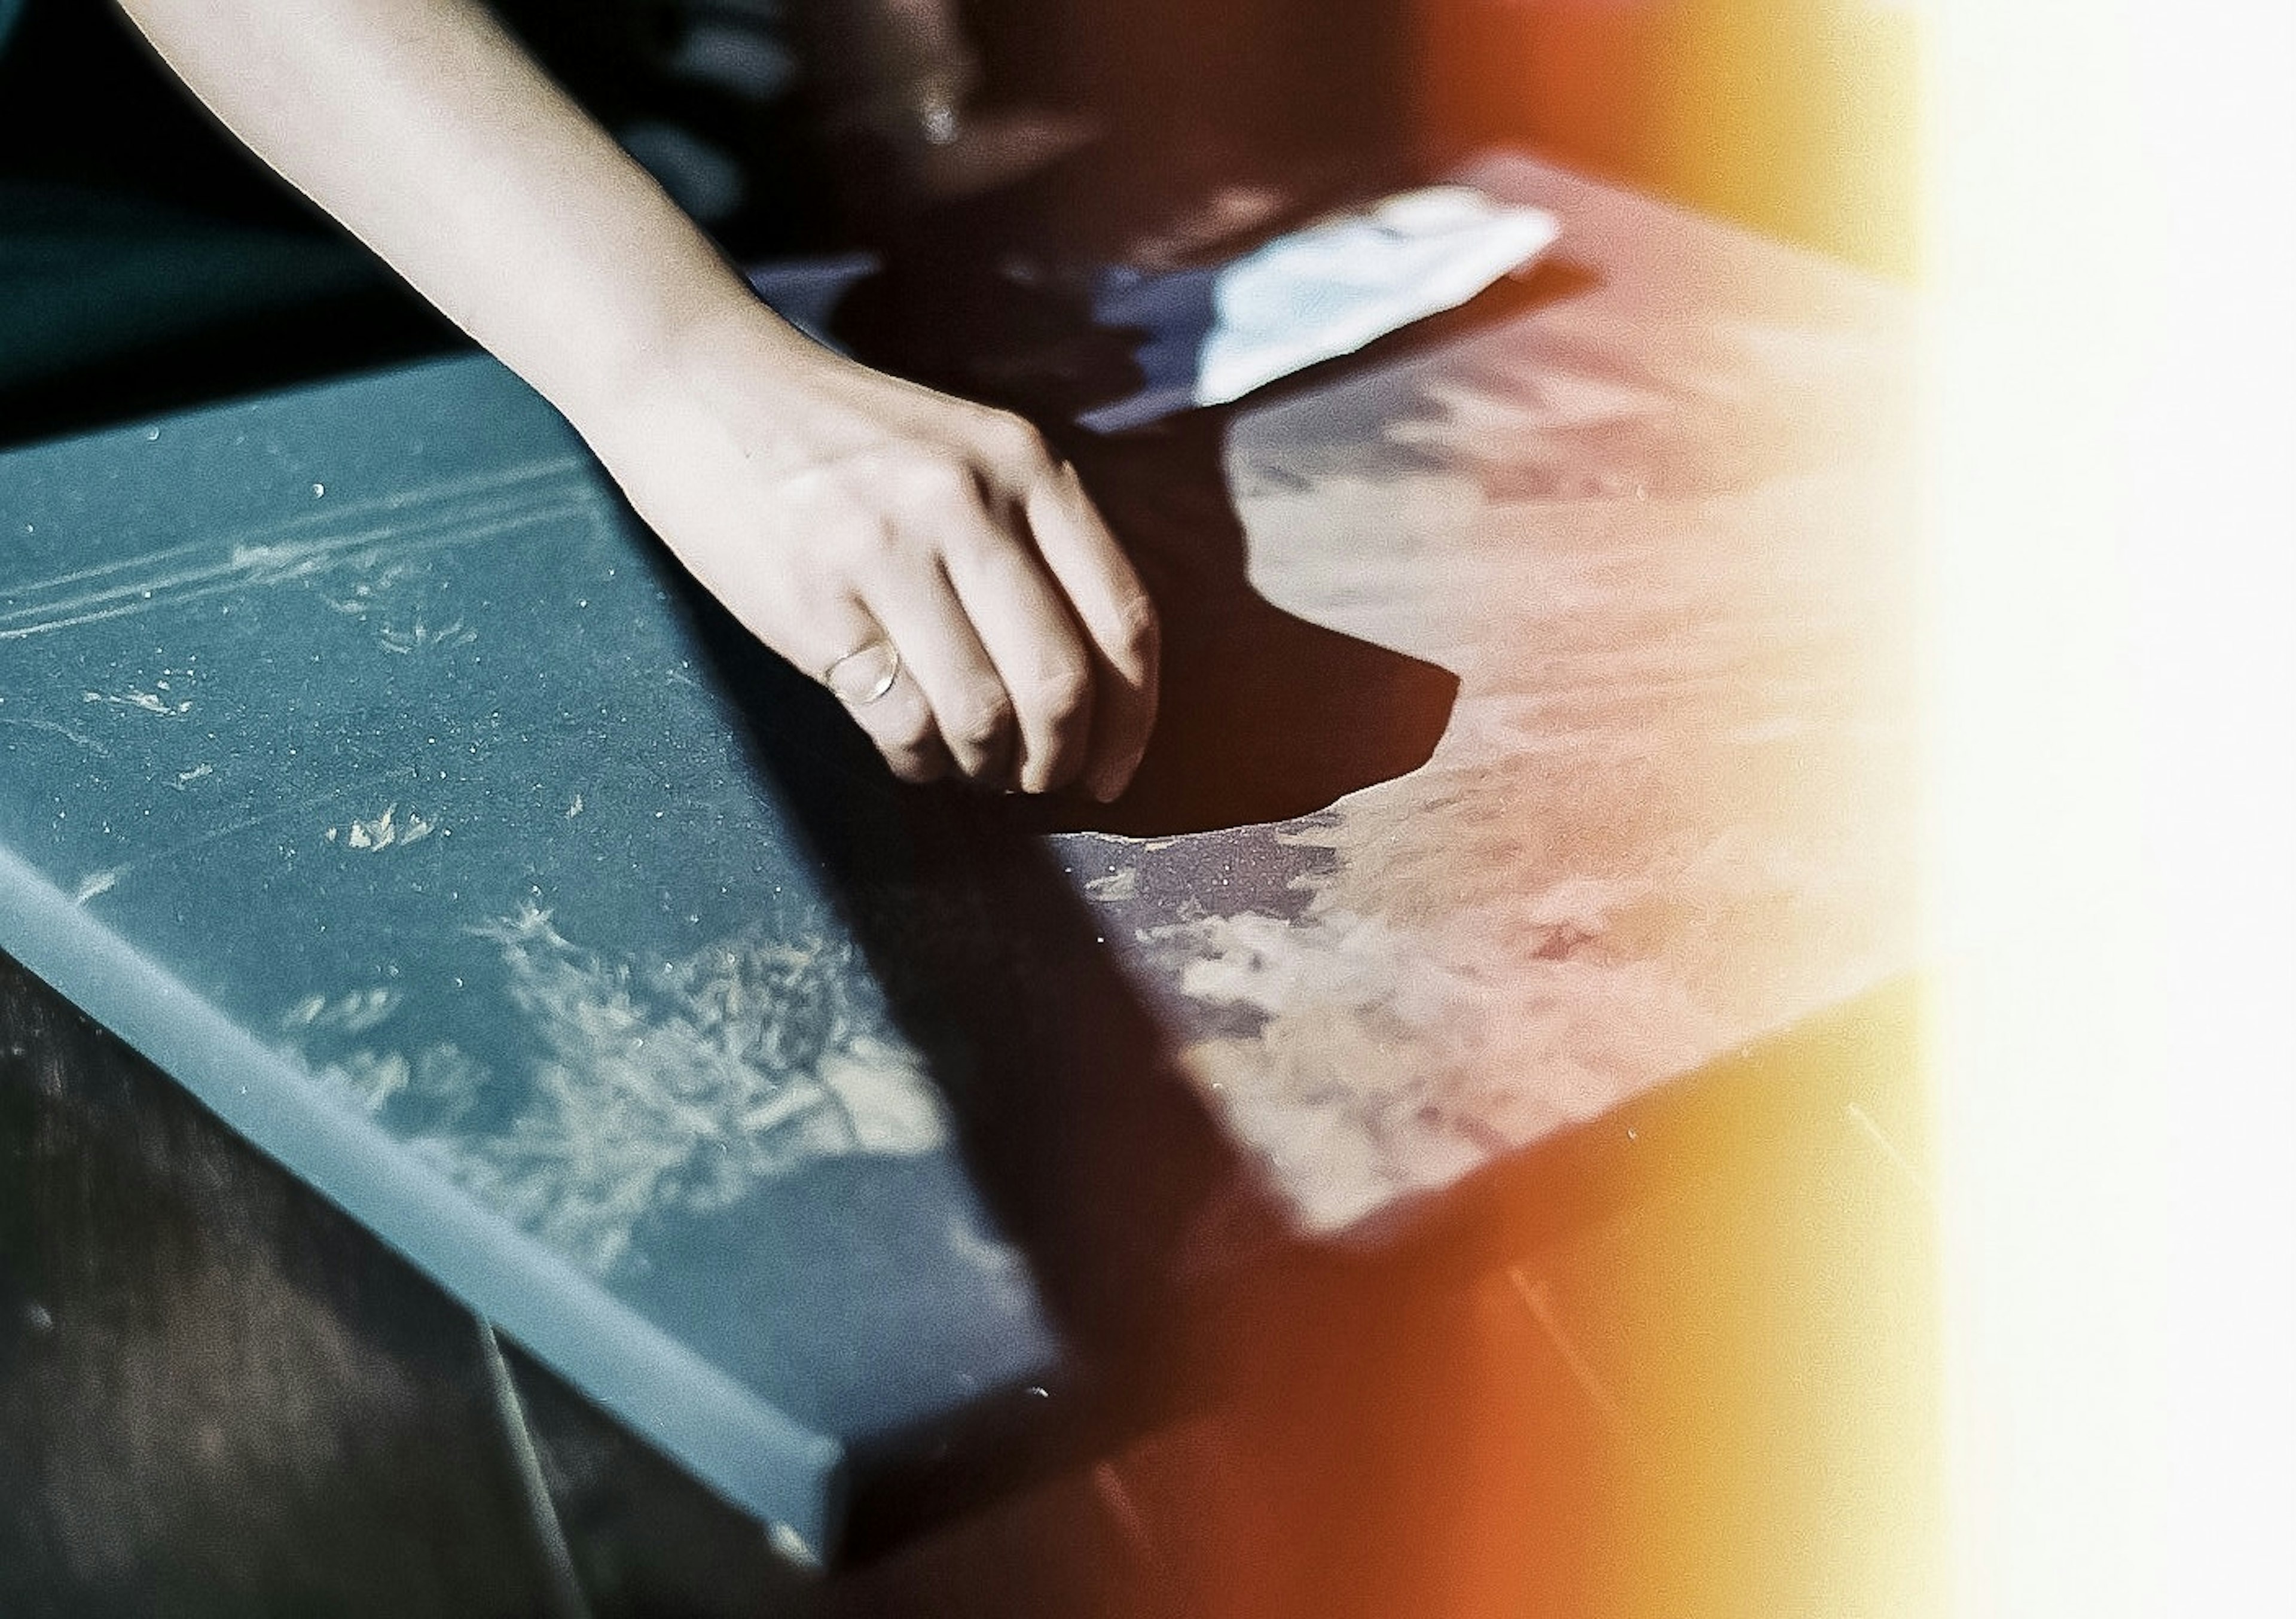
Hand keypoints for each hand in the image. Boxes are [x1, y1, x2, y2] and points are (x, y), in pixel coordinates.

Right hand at [582, 315, 1158, 798]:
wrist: (698, 382)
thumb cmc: (840, 438)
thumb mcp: (962, 453)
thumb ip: (1031, 541)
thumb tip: (1086, 687)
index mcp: (1026, 465)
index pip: (1124, 618)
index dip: (1134, 719)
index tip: (1115, 770)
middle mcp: (970, 503)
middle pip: (1062, 682)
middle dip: (1061, 759)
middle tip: (1038, 781)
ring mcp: (890, 551)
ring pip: (984, 714)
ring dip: (989, 768)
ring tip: (974, 767)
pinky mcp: (819, 603)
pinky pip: (901, 722)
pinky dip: (919, 761)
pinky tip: (912, 752)